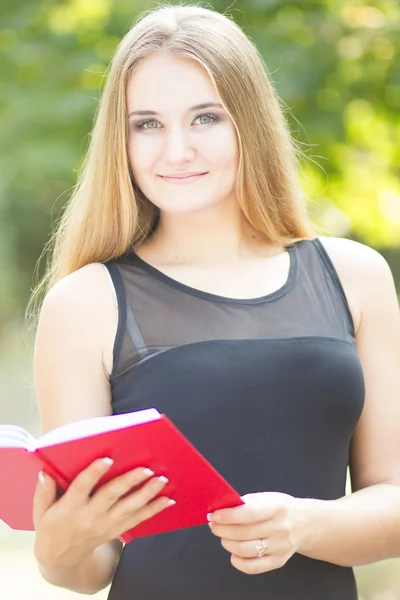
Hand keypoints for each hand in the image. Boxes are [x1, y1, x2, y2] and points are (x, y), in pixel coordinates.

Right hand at [33, 458, 173, 569]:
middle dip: (130, 481)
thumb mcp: (40, 511)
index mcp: (69, 508)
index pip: (82, 488)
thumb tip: (44, 472)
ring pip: (129, 508)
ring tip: (162, 480)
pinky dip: (153, 510)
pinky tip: (168, 500)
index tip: (107, 459)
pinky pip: (137, 520)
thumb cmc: (50, 526)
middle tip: (146, 468)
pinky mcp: (115, 530)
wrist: (60, 559)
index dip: (94, 473)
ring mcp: (105, 525)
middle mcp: (89, 516)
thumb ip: (43, 491)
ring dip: (147, 493)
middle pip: (112, 496)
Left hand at [207, 492, 315, 574]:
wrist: (304, 523)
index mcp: (277, 508)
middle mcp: (280, 529)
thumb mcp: (267, 498)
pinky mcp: (278, 562)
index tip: (214, 515)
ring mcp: (280, 547)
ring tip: (223, 536)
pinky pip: (252, 567)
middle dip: (222, 529)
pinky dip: (237, 561)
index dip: (227, 516)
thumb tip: (221, 509)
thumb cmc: (280, 508)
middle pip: (243, 533)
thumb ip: (246, 503)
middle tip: (214, 524)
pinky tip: (233, 552)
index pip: (248, 514)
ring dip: (227, 543)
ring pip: (245, 550)